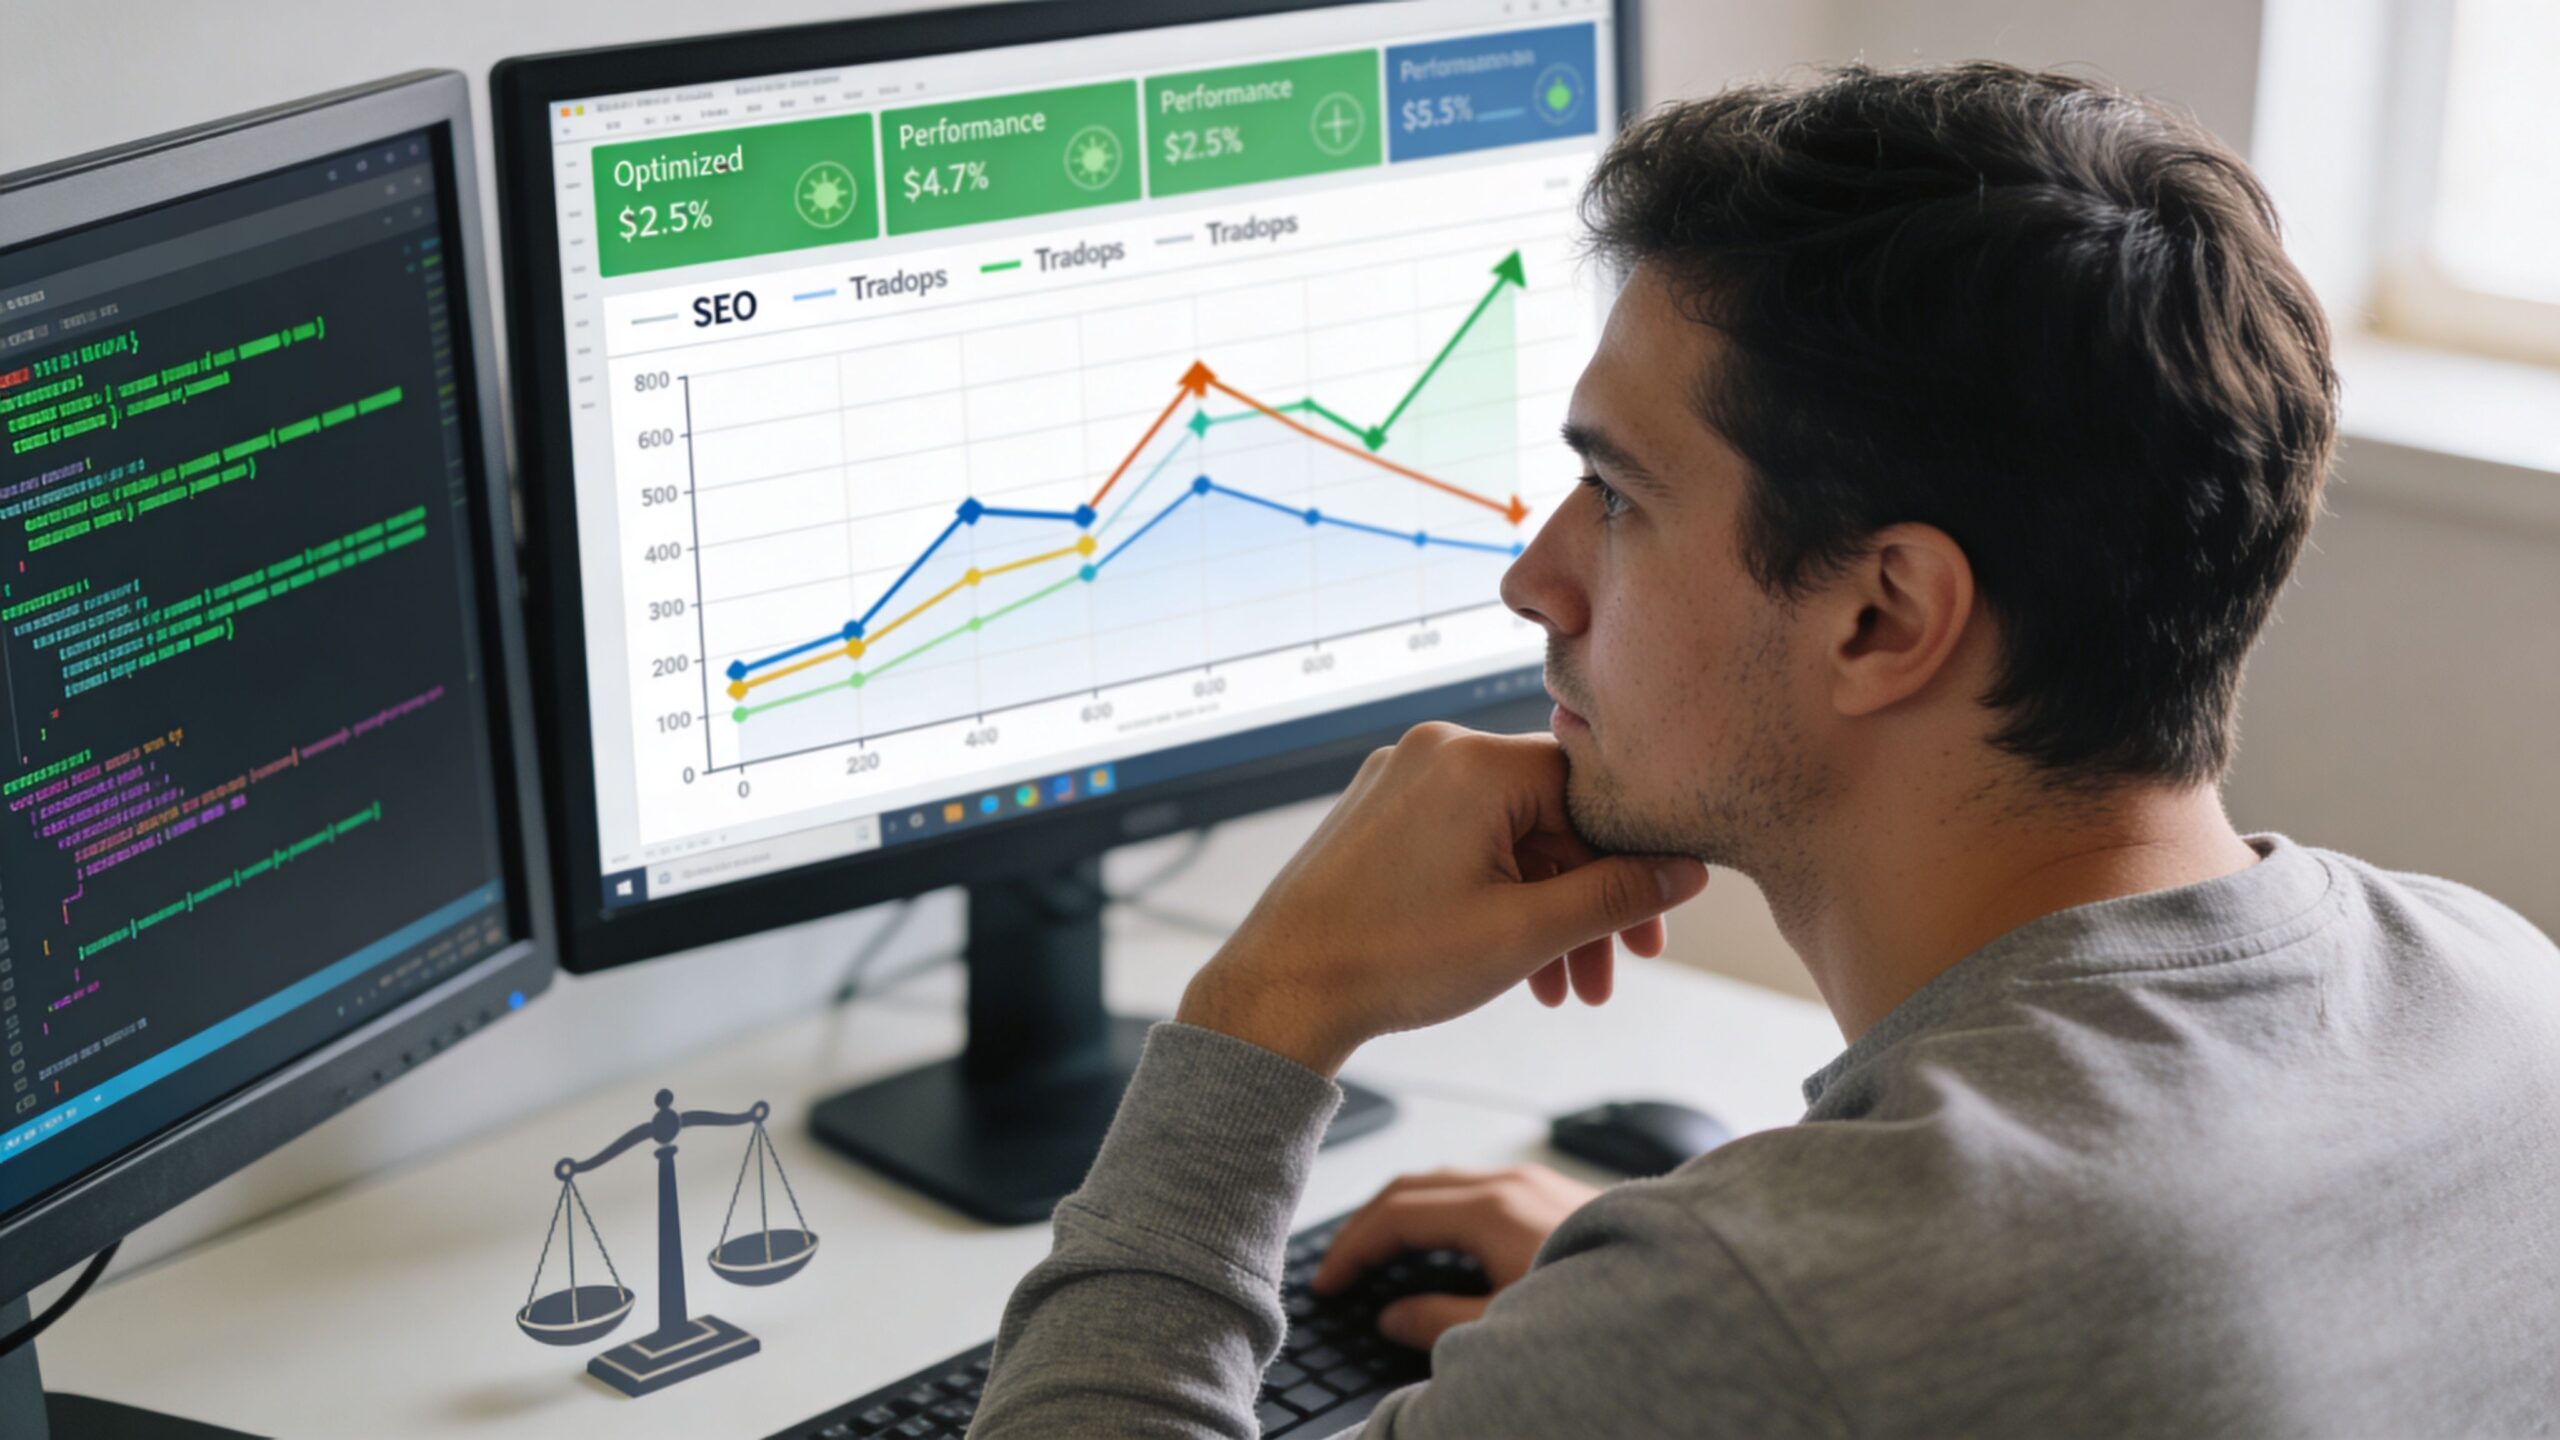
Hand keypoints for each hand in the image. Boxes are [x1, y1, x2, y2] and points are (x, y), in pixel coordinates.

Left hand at [1175, 724, 1708, 1074]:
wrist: (1279, 990)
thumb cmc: (1390, 960)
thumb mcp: (1524, 933)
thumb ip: (1614, 896)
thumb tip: (1685, 871)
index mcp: (1473, 763)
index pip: (1589, 792)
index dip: (1629, 864)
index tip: (1648, 928)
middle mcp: (1434, 753)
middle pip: (1550, 820)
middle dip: (1586, 903)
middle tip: (1612, 973)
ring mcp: (1400, 782)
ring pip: (1508, 840)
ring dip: (1543, 912)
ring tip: (1563, 992)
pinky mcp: (1379, 815)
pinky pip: (1464, 843)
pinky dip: (1496, 897)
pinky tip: (1514, 964)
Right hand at [1312, 1164, 1601, 1348]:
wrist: (1689, 1292)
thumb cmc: (1606, 1311)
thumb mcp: (1506, 1326)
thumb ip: (1438, 1320)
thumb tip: (1391, 1314)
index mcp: (1491, 1209)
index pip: (1395, 1215)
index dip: (1352, 1248)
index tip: (1326, 1282)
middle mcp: (1512, 1182)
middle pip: (1415, 1187)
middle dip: (1368, 1224)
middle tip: (1340, 1264)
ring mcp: (1538, 1180)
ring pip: (1448, 1182)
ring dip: (1405, 1211)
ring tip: (1380, 1253)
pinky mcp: (1558, 1192)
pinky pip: (1481, 1187)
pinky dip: (1442, 1210)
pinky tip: (1442, 1244)